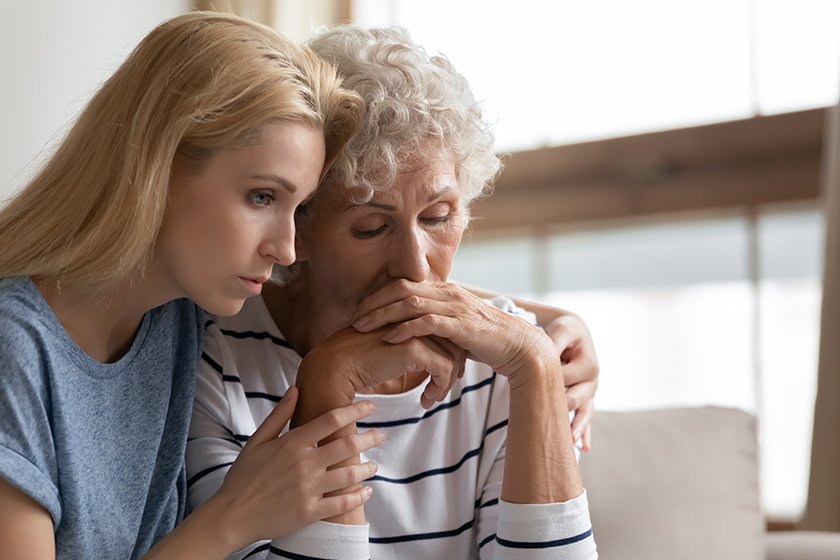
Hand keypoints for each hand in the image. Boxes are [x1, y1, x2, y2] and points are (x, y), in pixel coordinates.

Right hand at [207, 386, 383, 546]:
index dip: (356, 410)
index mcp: (293, 443)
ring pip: (349, 474)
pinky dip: (359, 496)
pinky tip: (367, 491)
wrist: (231, 516)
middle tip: (382, 435)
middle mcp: (304, 464)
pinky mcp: (309, 512)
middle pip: (347, 445)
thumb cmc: (244, 476)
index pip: (332, 419)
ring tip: (375, 464)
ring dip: (367, 468)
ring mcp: (308, 489)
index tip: (371, 406)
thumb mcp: (257, 440)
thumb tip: (295, 389)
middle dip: (370, 438)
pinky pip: (342, 503)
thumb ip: (279, 415)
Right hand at [299, 326, 464, 409]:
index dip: (448, 353)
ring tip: (432, 398)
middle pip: (453, 342)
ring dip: (446, 382)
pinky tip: (426, 400)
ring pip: (452, 356)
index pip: (443, 331)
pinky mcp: (413, 349)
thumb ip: (404, 345)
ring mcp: (415, 332)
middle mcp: (415, 318)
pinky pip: (443, 369)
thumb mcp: (387, 347)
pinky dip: (439, 388)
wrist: (334, 367)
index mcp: (409, 314)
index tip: (443, 375)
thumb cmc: (356, 360)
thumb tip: (421, 356)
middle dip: (453, 368)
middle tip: (442, 388)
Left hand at [350, 279, 555, 384]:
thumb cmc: (487, 341)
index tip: (359, 311)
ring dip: (383, 315)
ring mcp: (456, 307)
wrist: (519, 348)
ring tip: (362, 327)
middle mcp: (448, 293)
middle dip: (373, 303)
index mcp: (445, 291)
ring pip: (410, 303)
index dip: (378, 296)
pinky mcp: (462, 325)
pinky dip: (406, 328)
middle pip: (401, 289)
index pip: (403, 285)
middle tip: (353, 319)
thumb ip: (436, 323)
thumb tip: (414, 330)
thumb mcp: (456, 327)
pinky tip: (390, 338)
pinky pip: (427, 322)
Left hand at [544, 313, 598, 450]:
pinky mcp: (583, 400)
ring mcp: (588, 393)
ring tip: (571, 441)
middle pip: (577, 398)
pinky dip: (586, 433)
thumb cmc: (565, 331)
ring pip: (585, 412)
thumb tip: (544, 357)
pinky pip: (586, 419)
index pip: (568, 377)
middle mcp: (592, 381)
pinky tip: (583, 447)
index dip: (551, 380)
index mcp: (589, 364)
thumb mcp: (562, 331)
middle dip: (563, 408)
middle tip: (547, 418)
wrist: (573, 333)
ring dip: (578, 427)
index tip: (532, 384)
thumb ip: (555, 343)